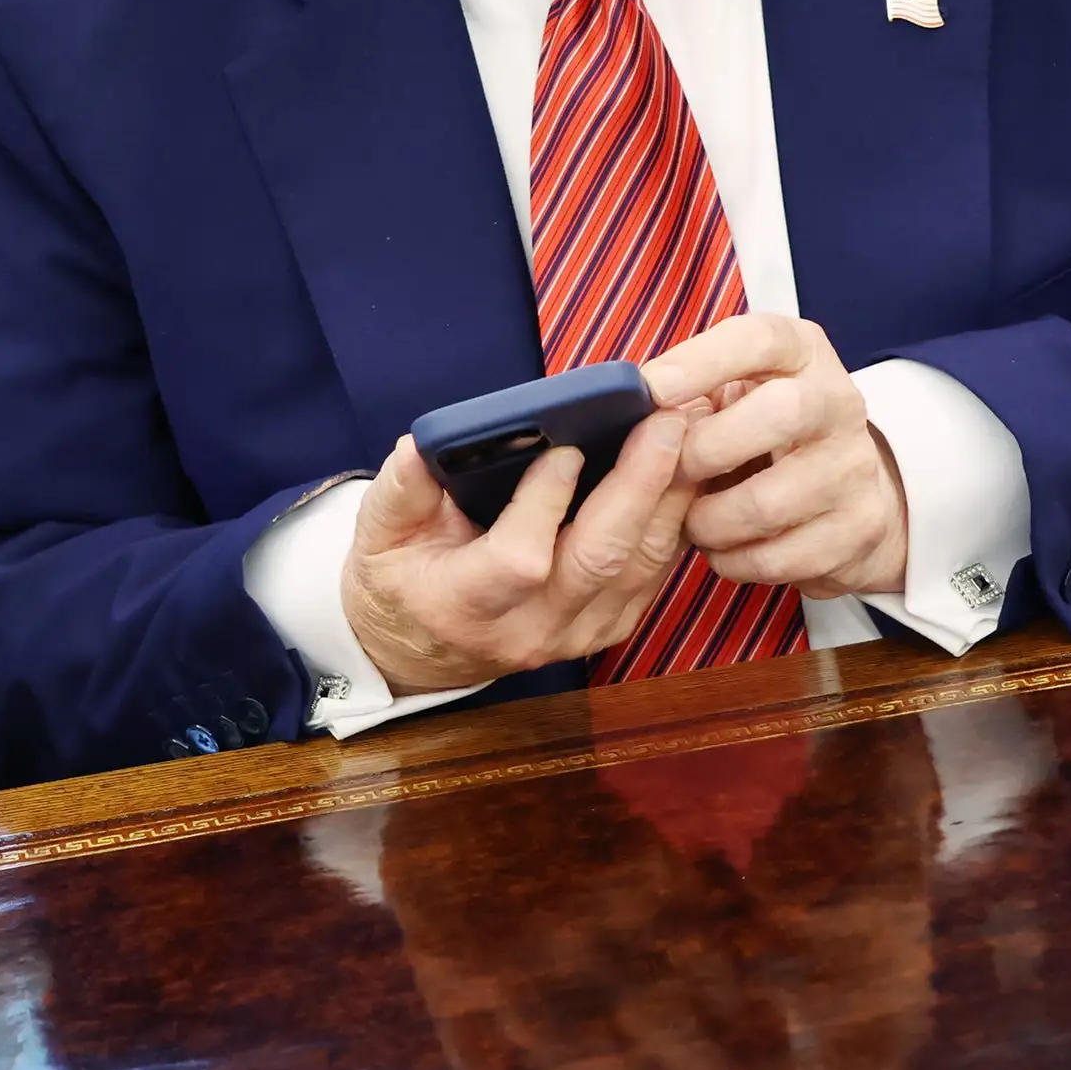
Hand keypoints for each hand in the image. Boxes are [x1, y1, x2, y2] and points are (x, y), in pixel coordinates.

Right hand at [342, 414, 697, 696]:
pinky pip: (653, 574)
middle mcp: (531, 629)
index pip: (520, 559)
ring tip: (692, 429)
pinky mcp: (606, 627)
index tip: (566, 445)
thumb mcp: (378, 534)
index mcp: (466, 604)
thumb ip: (400, 490)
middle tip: (665, 420)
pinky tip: (685, 466)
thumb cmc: (403, 578)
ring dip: (672, 495)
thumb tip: (421, 445)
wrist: (422, 649)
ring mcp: (576, 634)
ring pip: (639, 566)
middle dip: (639, 485)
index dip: (544, 504)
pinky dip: (674, 519)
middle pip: (599, 560)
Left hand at [642, 315, 907, 600]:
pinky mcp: (860, 528)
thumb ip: (688, 392)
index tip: (653, 389)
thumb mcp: (734, 393)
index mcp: (801, 353)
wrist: (847, 490)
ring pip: (770, 502)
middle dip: (710, 448)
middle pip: (783, 413)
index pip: (760, 338)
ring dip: (710, 521)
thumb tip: (623, 408)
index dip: (703, 361)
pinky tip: (724, 549)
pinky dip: (735, 561)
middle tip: (673, 471)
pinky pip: (779, 558)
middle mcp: (838, 402)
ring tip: (692, 522)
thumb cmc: (764, 432)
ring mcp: (855, 468)